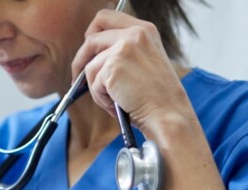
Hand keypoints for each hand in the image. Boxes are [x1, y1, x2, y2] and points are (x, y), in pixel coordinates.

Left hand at [71, 10, 196, 141]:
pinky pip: (93, 83)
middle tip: (79, 77)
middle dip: (81, 60)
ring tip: (115, 99)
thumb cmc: (157, 95)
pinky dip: (100, 98)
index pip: (106, 17)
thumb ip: (124, 50)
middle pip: (91, 39)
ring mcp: (123, 48)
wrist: (168, 113)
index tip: (88, 49)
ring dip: (96, 87)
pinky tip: (117, 103)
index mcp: (144, 29)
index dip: (92, 32)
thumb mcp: (145, 60)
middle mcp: (135, 33)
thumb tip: (92, 54)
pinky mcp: (113, 67)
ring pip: (90, 66)